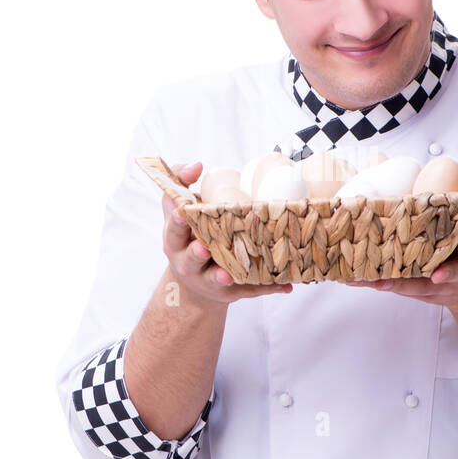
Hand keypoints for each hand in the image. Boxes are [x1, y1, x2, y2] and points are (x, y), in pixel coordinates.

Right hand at [161, 161, 292, 307]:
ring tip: (228, 275)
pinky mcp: (231, 293)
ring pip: (216, 280)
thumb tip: (196, 165)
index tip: (181, 211)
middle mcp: (189, 262)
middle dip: (195, 254)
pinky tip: (285, 285)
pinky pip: (250, 290)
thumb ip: (181, 184)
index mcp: (176, 240)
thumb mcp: (179, 213)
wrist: (194, 285)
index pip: (173, 228)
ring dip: (221, 277)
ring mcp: (209, 280)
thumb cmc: (190, 237)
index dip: (176, 220)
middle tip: (203, 248)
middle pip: (190, 258)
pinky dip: (267, 287)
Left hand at [344, 160, 457, 306]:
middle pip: (450, 271)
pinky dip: (379, 283)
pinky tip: (356, 278)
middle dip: (442, 273)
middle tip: (433, 276)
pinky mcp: (422, 292)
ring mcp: (440, 282)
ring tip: (369, 278)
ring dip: (395, 282)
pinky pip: (398, 288)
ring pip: (418, 285)